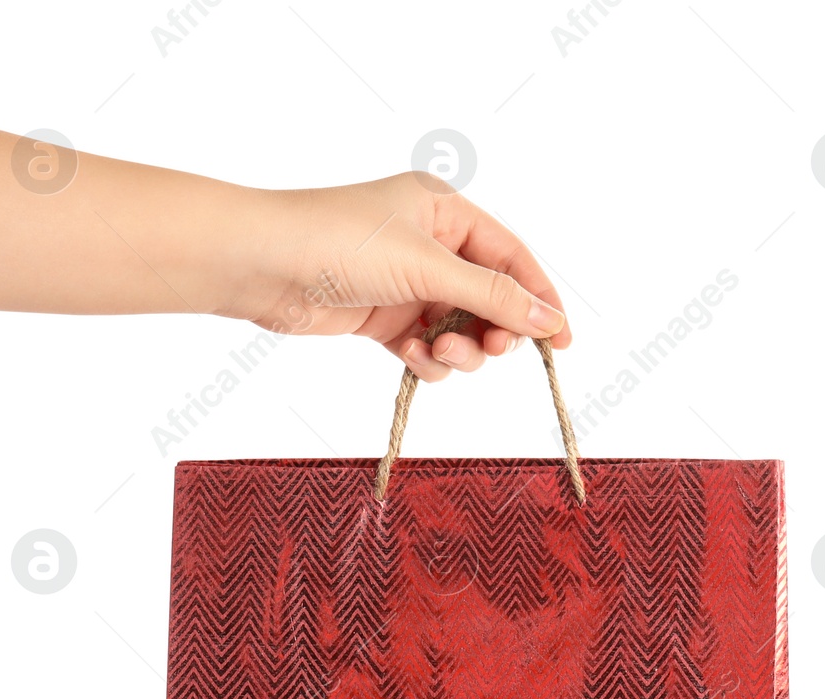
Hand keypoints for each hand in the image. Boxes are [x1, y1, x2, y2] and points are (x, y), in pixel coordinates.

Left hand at [222, 173, 569, 380]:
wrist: (263, 266)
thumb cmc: (339, 243)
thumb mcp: (427, 266)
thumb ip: (491, 295)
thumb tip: (547, 318)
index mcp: (445, 211)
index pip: (511, 256)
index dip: (539, 298)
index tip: (561, 340)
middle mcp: (429, 245)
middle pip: (488, 299)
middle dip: (494, 329)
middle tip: (493, 350)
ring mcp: (404, 286)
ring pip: (458, 329)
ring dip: (459, 350)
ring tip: (441, 353)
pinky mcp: (380, 321)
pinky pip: (424, 348)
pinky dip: (427, 361)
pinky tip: (414, 360)